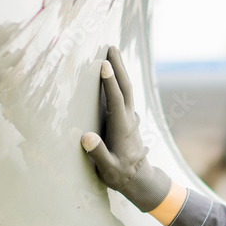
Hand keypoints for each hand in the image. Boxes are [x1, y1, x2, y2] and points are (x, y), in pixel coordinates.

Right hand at [81, 46, 171, 211]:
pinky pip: (124, 95)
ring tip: (111, 52)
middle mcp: (129, 119)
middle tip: (110, 46)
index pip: (117, 100)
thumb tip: (85, 136)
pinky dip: (119, 82)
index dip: (110, 83)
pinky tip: (113, 75)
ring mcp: (131, 118)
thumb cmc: (121, 175)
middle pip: (126, 88)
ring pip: (127, 89)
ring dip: (120, 70)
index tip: (104, 64)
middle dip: (118, 67)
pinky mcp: (128, 119)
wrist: (140, 179)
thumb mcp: (109, 169)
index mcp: (122, 128)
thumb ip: (98, 154)